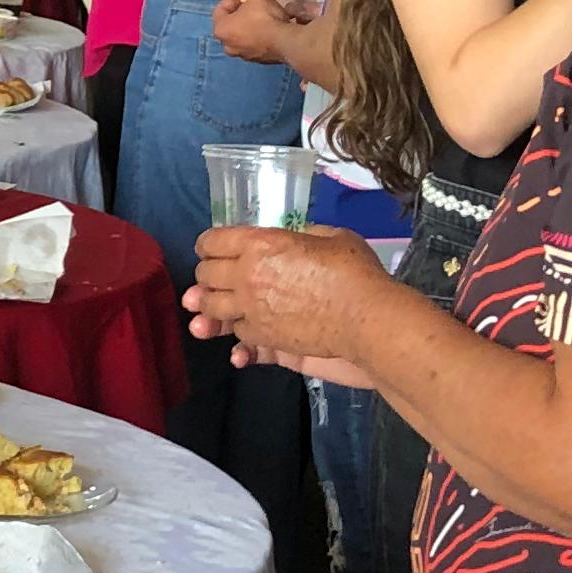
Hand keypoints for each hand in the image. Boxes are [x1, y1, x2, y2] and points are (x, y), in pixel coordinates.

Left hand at [183, 224, 385, 387]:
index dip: (208, 244)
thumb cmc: (354, 271)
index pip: (213, 241)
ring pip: (211, 307)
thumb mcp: (330, 236)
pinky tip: (245, 324)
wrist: (366, 318)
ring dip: (209, 304)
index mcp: (260, 244)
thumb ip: (304, 236)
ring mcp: (252, 309)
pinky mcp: (263, 337)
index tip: (210, 248)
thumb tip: (295, 239)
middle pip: (205, 275)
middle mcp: (247, 275)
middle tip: (214, 275)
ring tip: (215, 304)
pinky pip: (237, 331)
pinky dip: (238, 327)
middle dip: (206, 273)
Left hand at [211, 0, 321, 62]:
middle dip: (241, 12)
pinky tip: (270, 28)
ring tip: (263, 15)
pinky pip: (255, 44)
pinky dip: (260, 36)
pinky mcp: (258, 60)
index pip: (220, 8)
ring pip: (242, 35)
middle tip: (252, 4)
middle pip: (231, 23)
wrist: (284, 41)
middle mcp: (227, 45)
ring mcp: (242, 55)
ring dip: (250, 25)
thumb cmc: (264, 17)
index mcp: (220, 29)